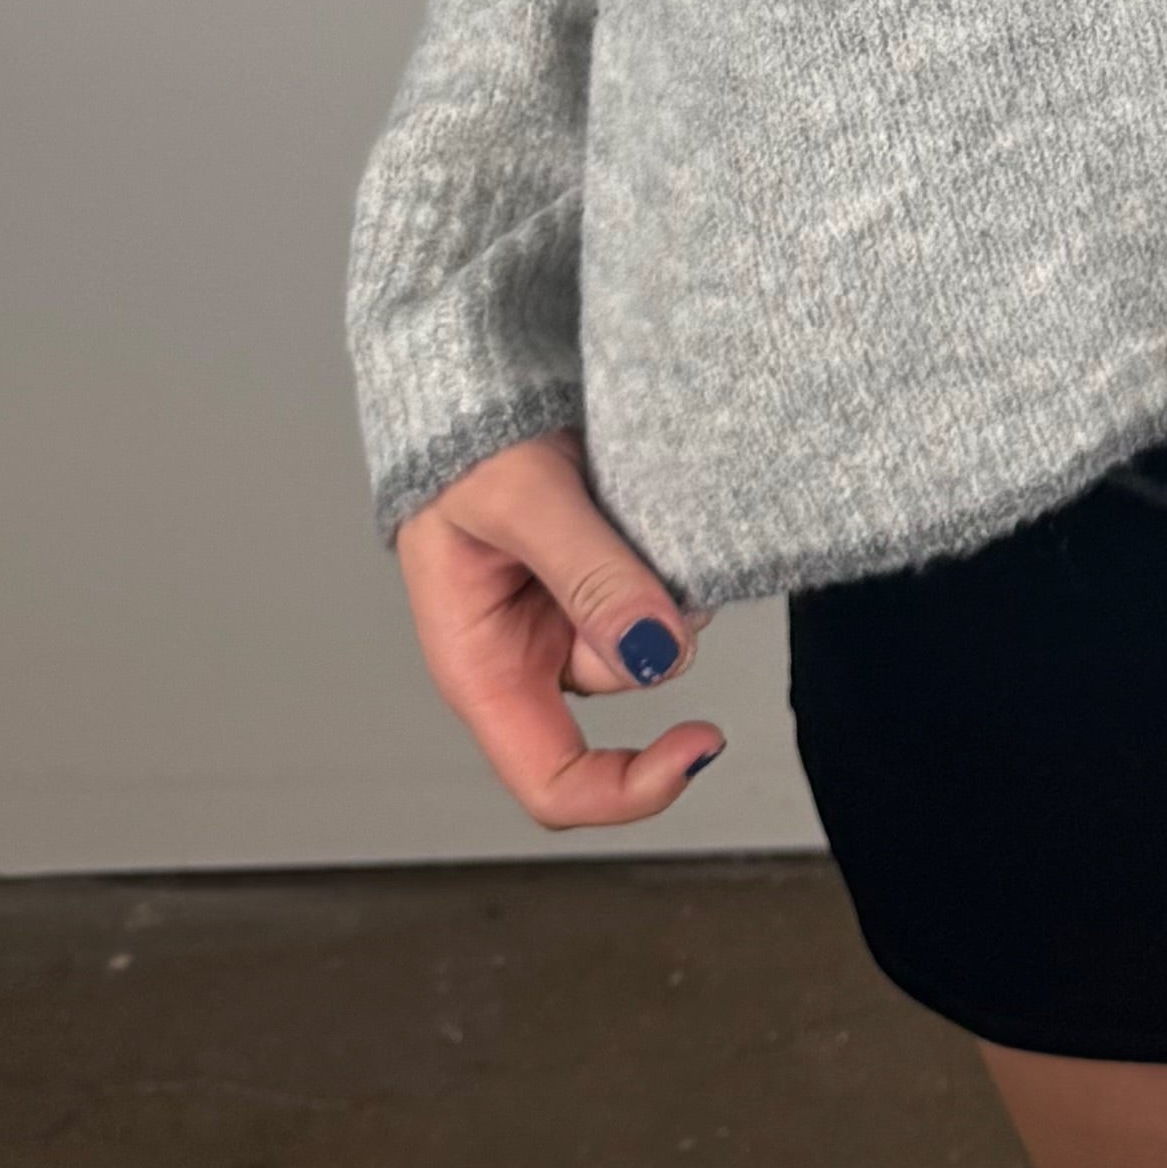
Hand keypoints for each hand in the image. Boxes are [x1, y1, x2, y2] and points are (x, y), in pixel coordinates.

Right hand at [395, 430, 731, 827]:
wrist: (474, 377)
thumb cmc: (463, 443)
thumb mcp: (520, 502)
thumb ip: (590, 577)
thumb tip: (659, 656)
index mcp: (482, 670)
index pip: (555, 784)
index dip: (632, 790)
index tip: (703, 742)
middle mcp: (529, 657)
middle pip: (626, 687)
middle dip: (657, 629)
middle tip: (645, 539)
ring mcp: (570, 617)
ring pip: (656, 633)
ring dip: (668, 579)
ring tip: (628, 499)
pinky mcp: (605, 579)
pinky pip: (663, 589)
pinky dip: (672, 557)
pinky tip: (644, 503)